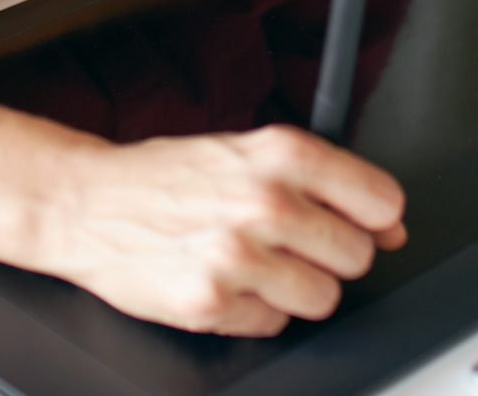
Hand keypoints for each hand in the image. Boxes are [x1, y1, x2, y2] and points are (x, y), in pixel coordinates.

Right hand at [33, 124, 408, 335]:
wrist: (86, 202)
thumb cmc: (168, 175)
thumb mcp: (249, 154)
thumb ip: (324, 183)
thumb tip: (391, 227)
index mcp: (283, 153)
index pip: (382, 202)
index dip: (373, 220)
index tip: (356, 224)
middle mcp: (267, 202)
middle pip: (358, 257)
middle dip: (328, 256)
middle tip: (287, 242)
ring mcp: (240, 256)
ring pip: (324, 299)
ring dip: (294, 289)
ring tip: (254, 263)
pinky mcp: (212, 302)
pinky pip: (274, 324)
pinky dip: (253, 310)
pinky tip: (224, 281)